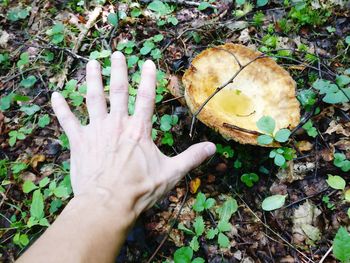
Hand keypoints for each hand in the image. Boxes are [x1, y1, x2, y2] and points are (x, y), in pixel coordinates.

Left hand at [51, 52, 215, 219]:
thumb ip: (192, 158)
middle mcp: (117, 124)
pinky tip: (55, 95)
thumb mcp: (171, 173)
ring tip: (92, 63)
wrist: (108, 204)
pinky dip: (61, 108)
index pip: (146, 97)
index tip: (147, 62)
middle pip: (118, 91)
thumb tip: (213, 148)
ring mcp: (96, 131)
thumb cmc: (140, 189)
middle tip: (116, 53)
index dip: (148, 78)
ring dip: (92, 79)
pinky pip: (67, 121)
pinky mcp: (79, 142)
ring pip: (93, 98)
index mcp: (139, 129)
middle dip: (118, 70)